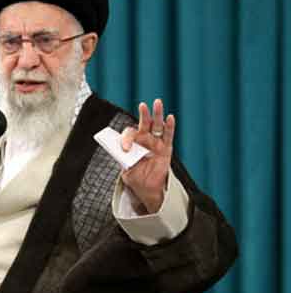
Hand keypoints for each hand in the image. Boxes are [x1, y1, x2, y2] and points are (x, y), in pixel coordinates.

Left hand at [120, 99, 174, 213]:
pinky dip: (170, 126)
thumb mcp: (126, 170)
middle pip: (144, 124)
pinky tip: (170, 118)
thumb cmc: (135, 177)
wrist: (146, 189)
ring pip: (157, 126)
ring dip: (157, 114)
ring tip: (157, 103)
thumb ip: (124, 162)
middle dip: (144, 114)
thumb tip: (124, 153)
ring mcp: (155, 143)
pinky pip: (168, 136)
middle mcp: (144, 140)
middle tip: (142, 105)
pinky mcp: (166, 149)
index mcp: (132, 143)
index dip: (127, 139)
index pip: (129, 134)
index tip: (126, 149)